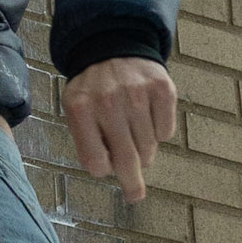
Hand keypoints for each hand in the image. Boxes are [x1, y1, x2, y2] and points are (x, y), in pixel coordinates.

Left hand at [60, 57, 176, 204]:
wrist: (113, 47)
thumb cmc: (93, 89)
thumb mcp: (75, 110)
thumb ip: (87, 141)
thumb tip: (110, 172)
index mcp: (81, 109)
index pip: (96, 161)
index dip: (103, 169)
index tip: (107, 169)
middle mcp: (109, 101)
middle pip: (125, 159)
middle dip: (132, 183)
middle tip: (135, 196)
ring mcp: (137, 94)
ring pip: (148, 148)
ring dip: (144, 151)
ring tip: (134, 134)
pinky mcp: (162, 89)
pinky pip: (166, 132)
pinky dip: (159, 133)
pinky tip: (147, 118)